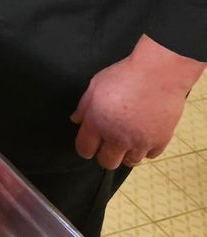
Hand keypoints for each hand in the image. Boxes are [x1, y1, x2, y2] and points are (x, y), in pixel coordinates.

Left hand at [71, 37, 201, 169]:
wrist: (158, 73)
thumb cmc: (124, 75)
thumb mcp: (96, 85)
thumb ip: (84, 106)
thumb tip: (76, 120)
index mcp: (97, 123)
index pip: (84, 150)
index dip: (86, 148)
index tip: (91, 144)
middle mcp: (117, 137)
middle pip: (107, 163)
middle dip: (106, 155)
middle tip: (110, 144)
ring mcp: (140, 142)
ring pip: (130, 162)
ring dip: (128, 153)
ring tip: (129, 140)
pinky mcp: (159, 141)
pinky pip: (150, 155)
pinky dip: (147, 148)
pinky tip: (145, 136)